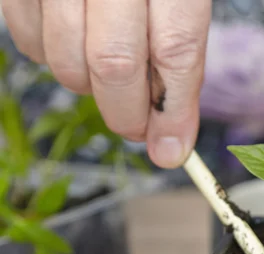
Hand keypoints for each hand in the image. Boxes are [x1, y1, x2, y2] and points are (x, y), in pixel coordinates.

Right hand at [1, 0, 210, 167]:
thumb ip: (180, 48)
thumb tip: (172, 134)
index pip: (176, 50)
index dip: (175, 111)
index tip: (173, 149)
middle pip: (114, 63)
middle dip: (128, 113)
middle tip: (140, 129)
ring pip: (65, 58)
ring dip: (90, 88)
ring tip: (110, 78)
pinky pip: (27, 38)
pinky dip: (53, 60)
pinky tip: (75, 48)